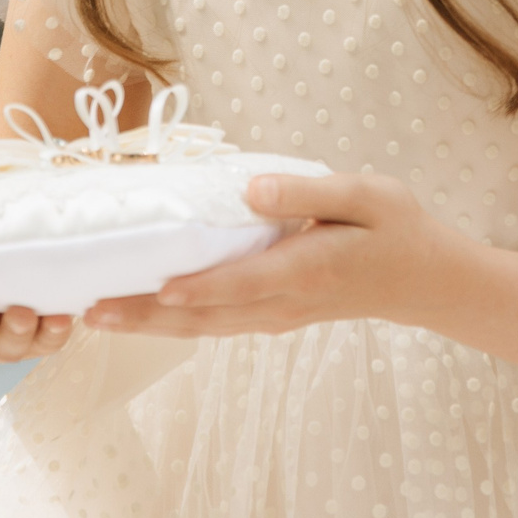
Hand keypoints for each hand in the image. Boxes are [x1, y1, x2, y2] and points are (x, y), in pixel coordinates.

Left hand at [82, 171, 453, 338]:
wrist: (426, 280)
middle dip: (147, 317)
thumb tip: (249, 189)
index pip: (242, 283)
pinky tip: (145, 313)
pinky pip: (217, 325)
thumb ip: (305, 192)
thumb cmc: (396, 228)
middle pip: (206, 318)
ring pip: (205, 329)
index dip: (198, 288)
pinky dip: (176, 324)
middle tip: (90, 313)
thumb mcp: (365, 194)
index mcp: (307, 268)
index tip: (156, 287)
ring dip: (151, 325)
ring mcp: (278, 316)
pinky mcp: (274, 317)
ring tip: (99, 317)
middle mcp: (286, 303)